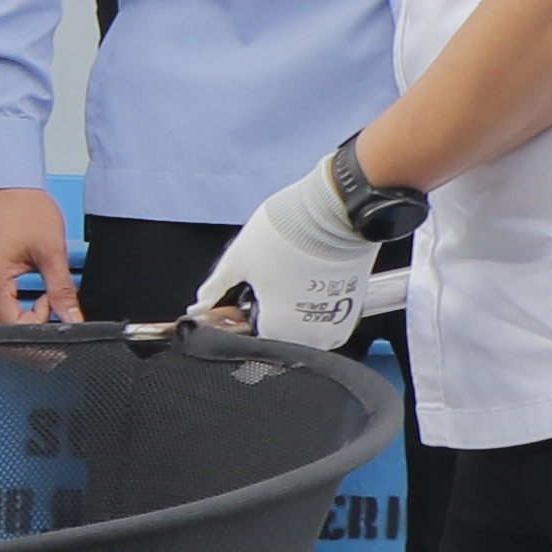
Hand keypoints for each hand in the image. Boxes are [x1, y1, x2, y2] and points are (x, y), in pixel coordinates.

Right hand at [0, 185, 77, 325]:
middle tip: (56, 318)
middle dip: (30, 336)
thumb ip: (63, 291)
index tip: (61, 316)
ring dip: (20, 325)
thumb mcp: (51, 250)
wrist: (2, 183)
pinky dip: (11, 314)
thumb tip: (73, 319)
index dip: (42, 330)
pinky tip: (31, 301)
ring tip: (44, 304)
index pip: (14, 330)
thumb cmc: (21, 206)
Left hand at [193, 155, 377, 350]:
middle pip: (282, 338)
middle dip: (270, 317)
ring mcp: (335, 323)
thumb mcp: (238, 259)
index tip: (246, 299)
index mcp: (278, 328)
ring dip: (295, 316)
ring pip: (307, 333)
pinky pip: (330, 321)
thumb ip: (215, 288)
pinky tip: (310, 283)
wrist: (333, 211)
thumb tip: (198, 304)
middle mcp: (311, 334)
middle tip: (268, 284)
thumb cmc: (288, 232)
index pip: (253, 340)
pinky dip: (318, 310)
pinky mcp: (352, 308)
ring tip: (289, 280)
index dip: (244, 319)